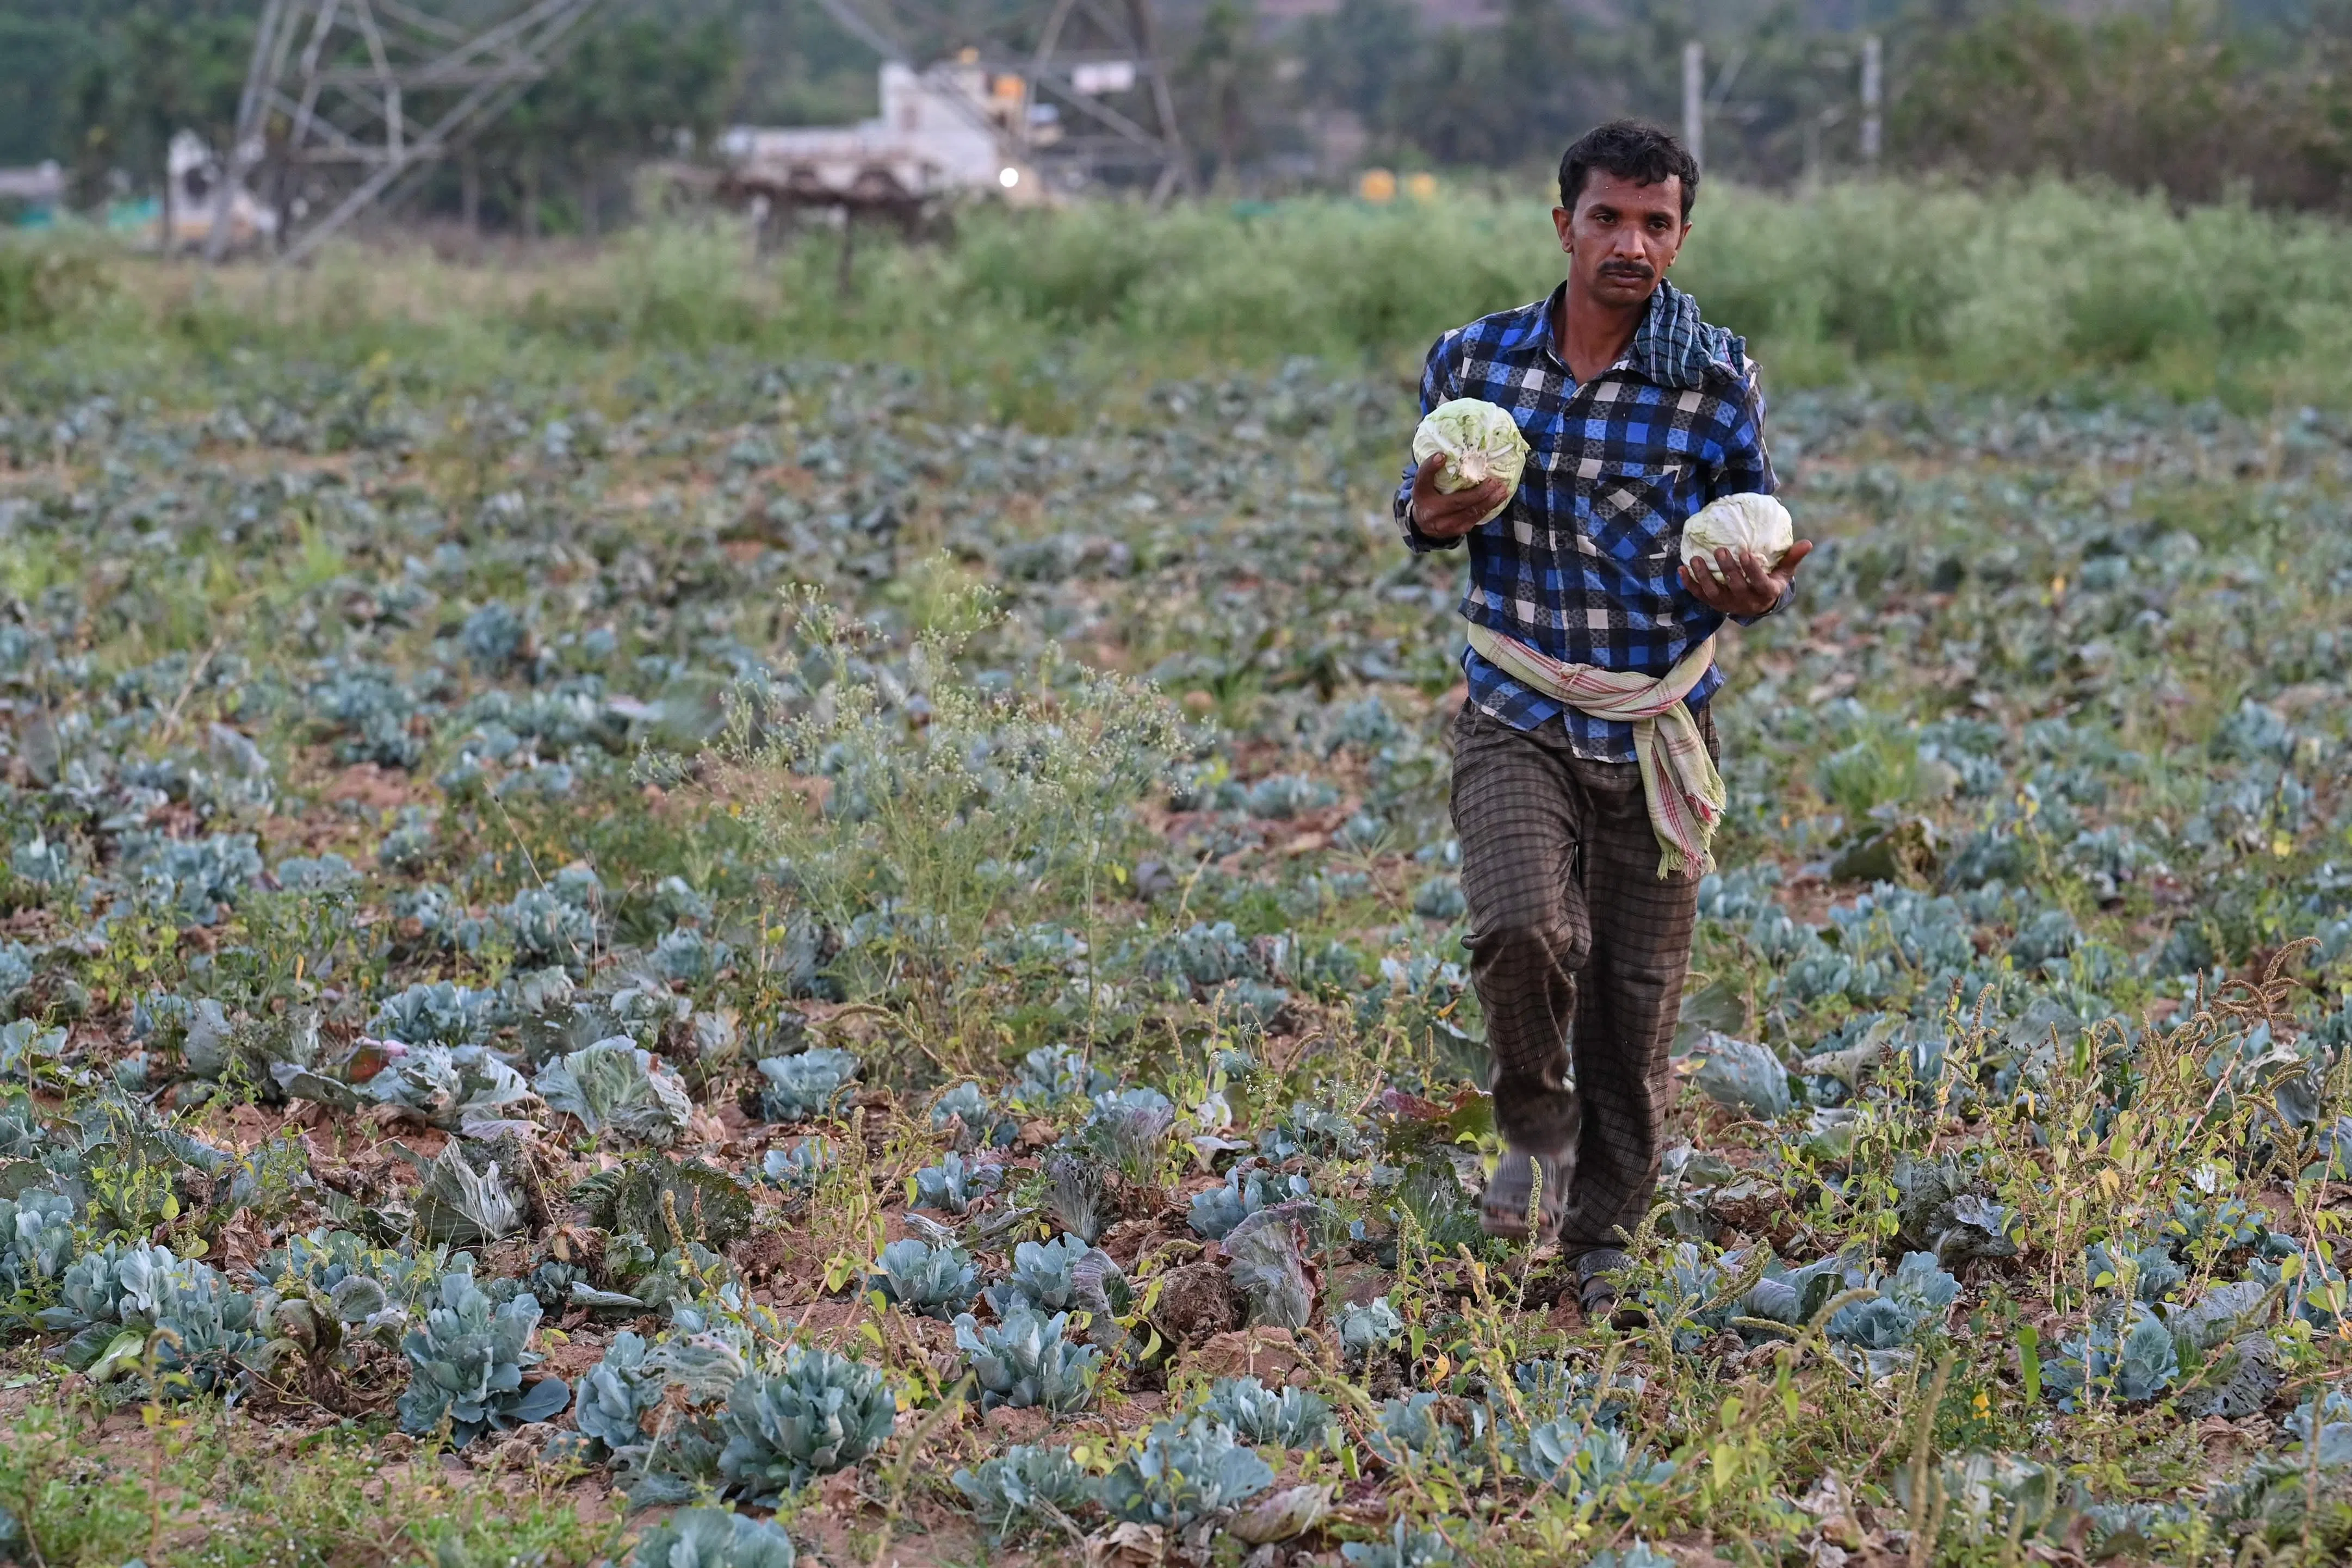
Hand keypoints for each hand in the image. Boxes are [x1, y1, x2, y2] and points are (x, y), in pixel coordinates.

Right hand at [1409, 452, 1509, 539]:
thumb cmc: (1428, 496)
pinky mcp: (1457, 530)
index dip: (1431, 467)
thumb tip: (1446, 453)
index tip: (1441, 456)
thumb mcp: (1426, 482)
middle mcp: (1431, 512)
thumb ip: (1433, 470)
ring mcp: (1445, 525)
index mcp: (1421, 494)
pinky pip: (1476, 518)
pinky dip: (1489, 507)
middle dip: (1479, 492)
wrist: (1423, 524)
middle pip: (1457, 501)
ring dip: (1489, 501)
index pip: (1423, 479)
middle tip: (1493, 482)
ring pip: (1471, 512)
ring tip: (1501, 490)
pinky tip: (1498, 499)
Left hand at [1680, 539, 1813, 617]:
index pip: (1758, 582)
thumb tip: (1808, 542)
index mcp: (1765, 593)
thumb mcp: (1784, 573)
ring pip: (1713, 593)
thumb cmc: (1771, 582)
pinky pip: (1699, 595)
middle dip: (1727, 570)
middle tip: (1721, 551)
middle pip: (1735, 587)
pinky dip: (1689, 584)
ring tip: (1695, 559)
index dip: (1751, 570)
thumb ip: (1792, 558)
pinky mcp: (1713, 604)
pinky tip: (1681, 569)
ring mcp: (1727, 604)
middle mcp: (1745, 602)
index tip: (1745, 553)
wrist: (1757, 605)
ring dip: (1703, 577)